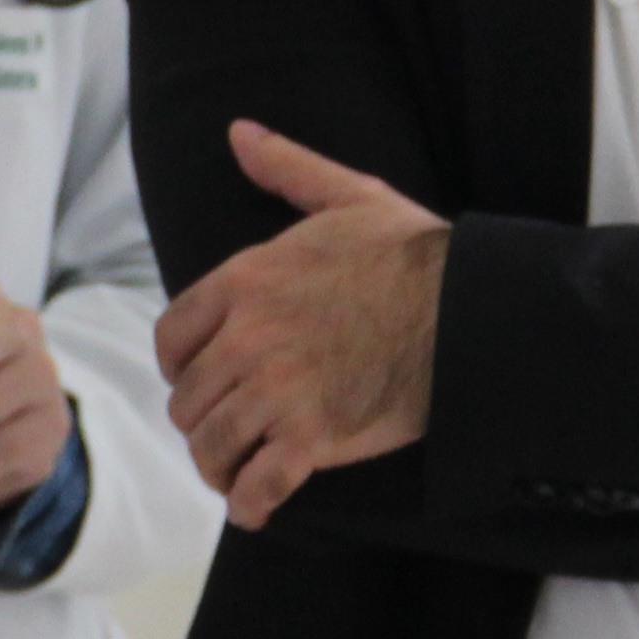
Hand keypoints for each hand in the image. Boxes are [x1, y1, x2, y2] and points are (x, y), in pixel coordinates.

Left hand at [152, 121, 447, 531]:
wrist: (465, 311)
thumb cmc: (411, 254)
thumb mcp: (346, 196)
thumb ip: (286, 168)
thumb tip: (240, 133)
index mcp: (245, 281)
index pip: (172, 339)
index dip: (180, 366)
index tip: (199, 377)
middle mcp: (247, 338)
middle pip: (189, 399)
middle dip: (205, 418)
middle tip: (229, 427)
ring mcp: (276, 391)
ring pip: (212, 445)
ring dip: (220, 465)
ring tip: (236, 472)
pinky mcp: (312, 437)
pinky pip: (256, 485)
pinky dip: (251, 503)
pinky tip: (256, 506)